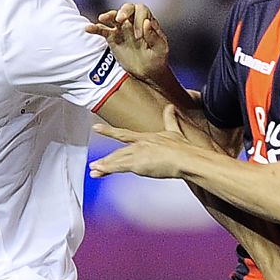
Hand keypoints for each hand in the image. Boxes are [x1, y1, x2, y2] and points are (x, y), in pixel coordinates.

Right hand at [84, 2, 169, 82]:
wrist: (148, 74)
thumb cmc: (157, 60)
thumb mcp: (160, 50)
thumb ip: (154, 36)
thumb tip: (146, 22)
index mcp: (147, 22)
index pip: (141, 11)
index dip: (139, 20)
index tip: (139, 37)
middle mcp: (134, 22)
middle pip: (127, 8)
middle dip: (124, 11)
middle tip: (121, 20)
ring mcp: (122, 30)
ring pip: (113, 17)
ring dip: (108, 16)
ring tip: (102, 18)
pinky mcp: (113, 39)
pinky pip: (103, 31)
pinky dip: (95, 29)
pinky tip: (88, 29)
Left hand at [91, 104, 209, 177]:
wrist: (185, 157)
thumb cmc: (183, 148)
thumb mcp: (174, 131)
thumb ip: (170, 119)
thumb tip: (171, 107)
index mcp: (146, 137)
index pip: (123, 134)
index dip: (109, 131)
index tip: (96, 128)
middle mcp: (138, 144)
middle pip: (118, 151)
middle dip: (106, 159)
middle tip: (94, 164)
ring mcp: (136, 153)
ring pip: (116, 160)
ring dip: (104, 166)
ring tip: (94, 170)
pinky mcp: (137, 163)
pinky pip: (118, 167)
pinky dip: (107, 169)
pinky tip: (99, 172)